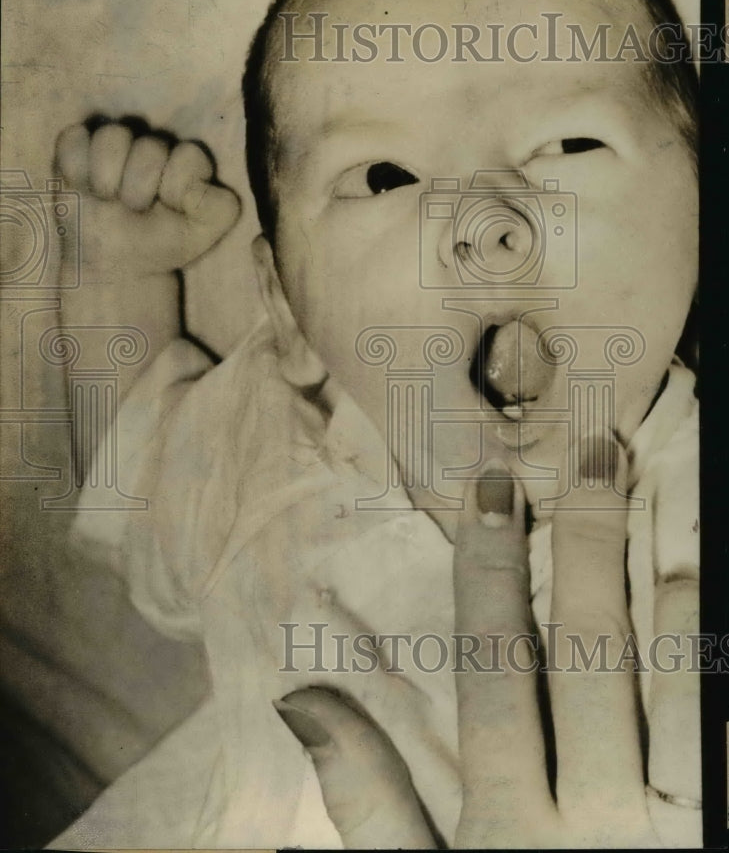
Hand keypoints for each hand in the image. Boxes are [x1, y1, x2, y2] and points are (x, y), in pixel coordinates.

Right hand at [54, 115, 240, 280]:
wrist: (116, 263)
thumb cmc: (161, 244)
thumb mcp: (202, 233)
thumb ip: (219, 207)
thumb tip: (196, 184)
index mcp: (186, 161)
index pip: (187, 156)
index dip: (174, 188)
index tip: (168, 210)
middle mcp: (152, 145)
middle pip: (148, 147)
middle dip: (138, 190)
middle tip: (134, 210)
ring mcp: (114, 143)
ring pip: (111, 136)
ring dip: (106, 178)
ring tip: (108, 201)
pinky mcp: (78, 146)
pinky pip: (73, 139)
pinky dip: (75, 169)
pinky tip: (83, 190)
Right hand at [273, 435, 700, 847]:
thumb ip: (364, 803)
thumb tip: (298, 696)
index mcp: (508, 826)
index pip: (495, 671)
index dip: (489, 572)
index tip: (493, 489)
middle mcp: (594, 823)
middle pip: (590, 659)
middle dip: (586, 547)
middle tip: (591, 452)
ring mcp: (669, 835)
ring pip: (677, 692)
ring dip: (669, 590)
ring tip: (665, 496)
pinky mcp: (717, 837)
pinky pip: (722, 742)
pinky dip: (718, 670)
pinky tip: (706, 594)